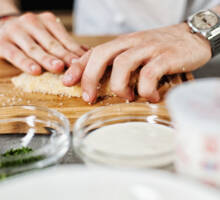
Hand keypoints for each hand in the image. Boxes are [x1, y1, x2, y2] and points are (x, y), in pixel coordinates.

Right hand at [0, 12, 85, 74]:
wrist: (1, 25)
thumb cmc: (31, 35)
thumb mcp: (48, 34)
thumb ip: (65, 44)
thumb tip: (87, 54)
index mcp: (47, 21)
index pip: (65, 39)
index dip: (76, 52)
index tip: (87, 63)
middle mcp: (32, 23)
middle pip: (52, 44)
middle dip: (65, 56)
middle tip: (76, 66)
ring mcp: (17, 32)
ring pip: (35, 49)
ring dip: (47, 59)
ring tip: (59, 67)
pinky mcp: (2, 43)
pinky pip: (15, 54)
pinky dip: (26, 63)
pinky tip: (35, 71)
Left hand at [63, 23, 210, 102]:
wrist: (192, 36)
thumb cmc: (161, 48)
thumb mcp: (137, 51)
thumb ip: (121, 61)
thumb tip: (103, 77)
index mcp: (124, 43)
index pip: (95, 51)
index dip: (78, 66)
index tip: (67, 81)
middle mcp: (133, 43)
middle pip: (102, 55)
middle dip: (89, 78)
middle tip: (89, 98)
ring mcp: (149, 48)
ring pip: (123, 64)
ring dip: (120, 87)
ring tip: (127, 98)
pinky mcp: (167, 56)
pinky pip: (150, 74)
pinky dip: (146, 89)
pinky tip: (150, 97)